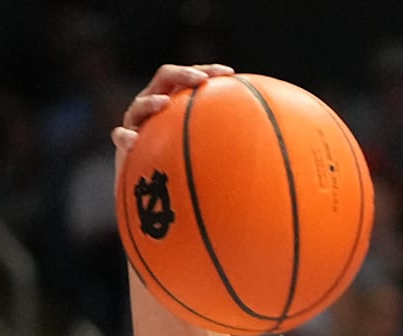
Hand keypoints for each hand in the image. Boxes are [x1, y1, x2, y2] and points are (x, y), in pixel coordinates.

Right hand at [110, 63, 234, 193]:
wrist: (163, 197)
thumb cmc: (198, 172)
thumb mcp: (219, 156)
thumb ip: (237, 143)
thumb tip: (281, 145)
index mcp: (180, 101)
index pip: (192, 77)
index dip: (208, 71)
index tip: (229, 73)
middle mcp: (158, 107)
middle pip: (165, 78)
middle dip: (181, 74)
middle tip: (199, 80)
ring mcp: (139, 124)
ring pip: (140, 105)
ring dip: (150, 102)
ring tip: (163, 104)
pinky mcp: (126, 146)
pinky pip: (121, 137)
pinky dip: (125, 137)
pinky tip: (133, 141)